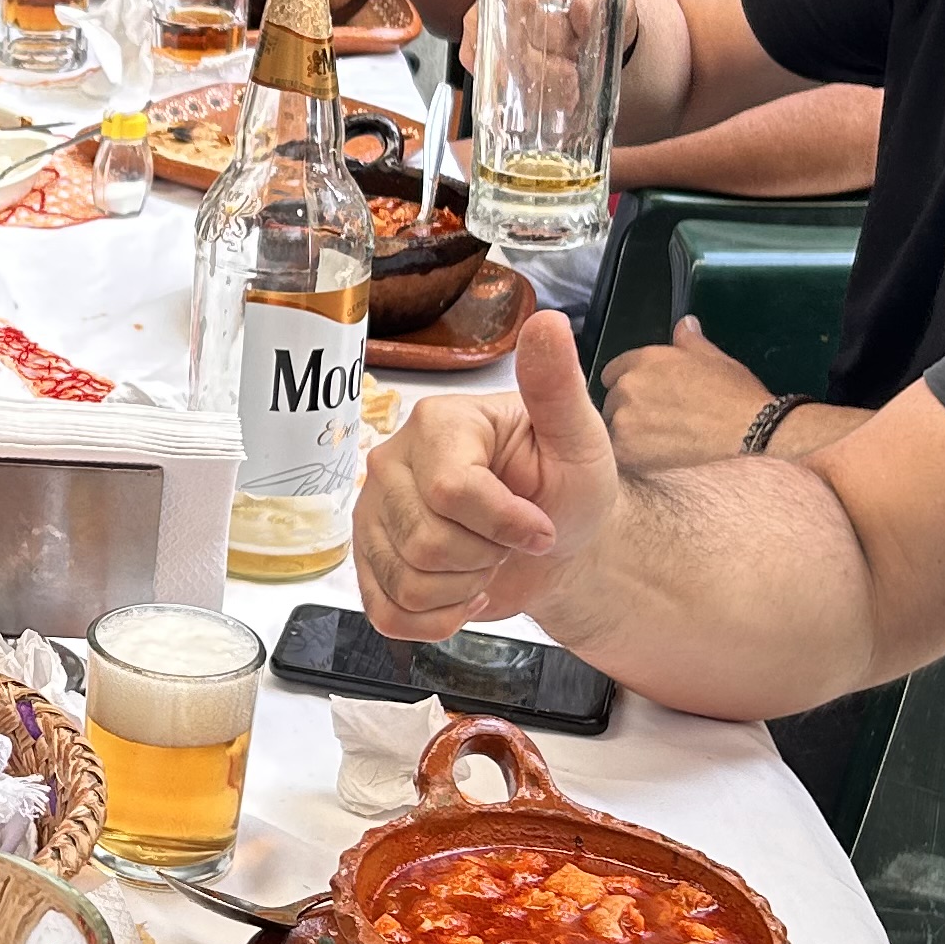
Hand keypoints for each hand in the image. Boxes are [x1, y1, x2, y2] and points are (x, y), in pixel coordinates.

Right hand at [352, 311, 615, 640]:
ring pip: (408, 581)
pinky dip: (435, 619)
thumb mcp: (578, 440)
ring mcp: (372, 513)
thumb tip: (548, 324)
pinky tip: (460, 593)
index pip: (450, 491)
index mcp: (438, 424)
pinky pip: (386, 612)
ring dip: (463, 589)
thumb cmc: (567, 490)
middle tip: (507, 541)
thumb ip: (556, 387)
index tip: (541, 528)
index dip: (503, 525)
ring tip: (484, 561)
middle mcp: (392, 462)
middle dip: (485, 557)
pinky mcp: (367, 561)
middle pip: (425, 542)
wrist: (557, 547)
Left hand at [595, 319, 777, 474]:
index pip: (613, 371)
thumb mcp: (712, 356)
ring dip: (628, 433)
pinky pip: (618, 452)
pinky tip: (655, 455)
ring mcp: (625, 417)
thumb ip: (688, 340)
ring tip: (659, 440)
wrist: (748, 426)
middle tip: (657, 420)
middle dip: (629, 408)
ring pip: (613, 426)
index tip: (644, 397)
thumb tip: (685, 324)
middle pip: (612, 400)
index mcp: (644, 359)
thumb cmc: (734, 392)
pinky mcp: (627, 448)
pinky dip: (632, 454)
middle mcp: (628, 384)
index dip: (629, 384)